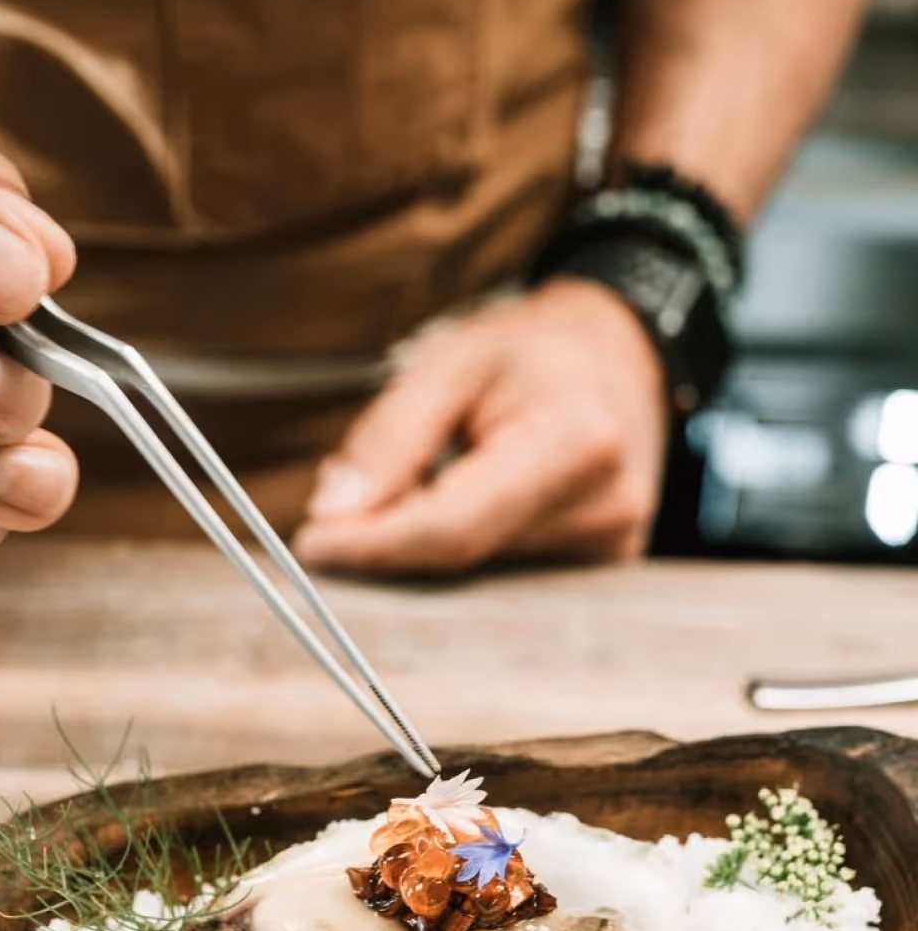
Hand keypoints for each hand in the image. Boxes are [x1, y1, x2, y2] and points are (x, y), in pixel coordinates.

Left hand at [294, 281, 670, 572]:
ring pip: (475, 575)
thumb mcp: (452, 359)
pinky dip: (460, 551)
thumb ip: (391, 435)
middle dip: (387, 544)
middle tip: (337, 516)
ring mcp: (612, 547)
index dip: (374, 544)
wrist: (620, 355)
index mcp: (576, 443)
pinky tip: (460, 507)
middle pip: (460, 558)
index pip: (453, 526)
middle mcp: (606, 508)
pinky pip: (503, 577)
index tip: (310, 545)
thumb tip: (334, 513)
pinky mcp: (605, 568)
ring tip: (425, 482)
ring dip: (422, 545)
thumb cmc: (532, 353)